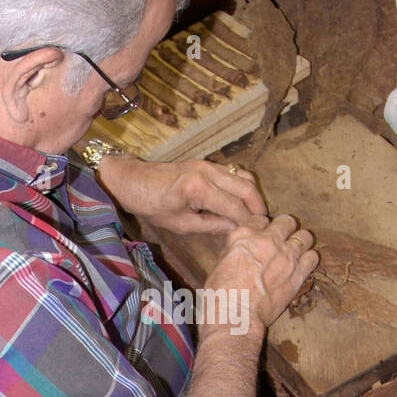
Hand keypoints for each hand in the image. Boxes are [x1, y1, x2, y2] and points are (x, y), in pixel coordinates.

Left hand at [94, 156, 265, 234]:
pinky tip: (243, 202)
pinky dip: (243, 186)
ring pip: (244, 176)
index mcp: (198, 189)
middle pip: (246, 188)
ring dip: (253, 195)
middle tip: (263, 224)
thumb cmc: (152, 205)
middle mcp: (207, 172)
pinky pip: (234, 173)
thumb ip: (211, 226)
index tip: (257, 234)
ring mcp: (208, 164)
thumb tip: (236, 229)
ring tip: (255, 214)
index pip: (235, 207)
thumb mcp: (180, 224)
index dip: (248, 222)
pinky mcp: (207, 163)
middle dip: (258, 207)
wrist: (134, 180)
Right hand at [201, 213, 318, 335]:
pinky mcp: (298, 273)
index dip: (263, 227)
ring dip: (300, 243)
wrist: (235, 316)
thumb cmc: (220, 294)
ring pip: (305, 236)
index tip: (263, 236)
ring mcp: (286, 256)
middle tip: (282, 241)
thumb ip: (236, 249)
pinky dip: (309, 260)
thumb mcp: (221, 262)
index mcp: (244, 235)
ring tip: (295, 252)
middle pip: (287, 221)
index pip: (261, 219)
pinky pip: (313, 257)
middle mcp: (267, 240)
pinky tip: (302, 266)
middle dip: (285, 229)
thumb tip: (244, 249)